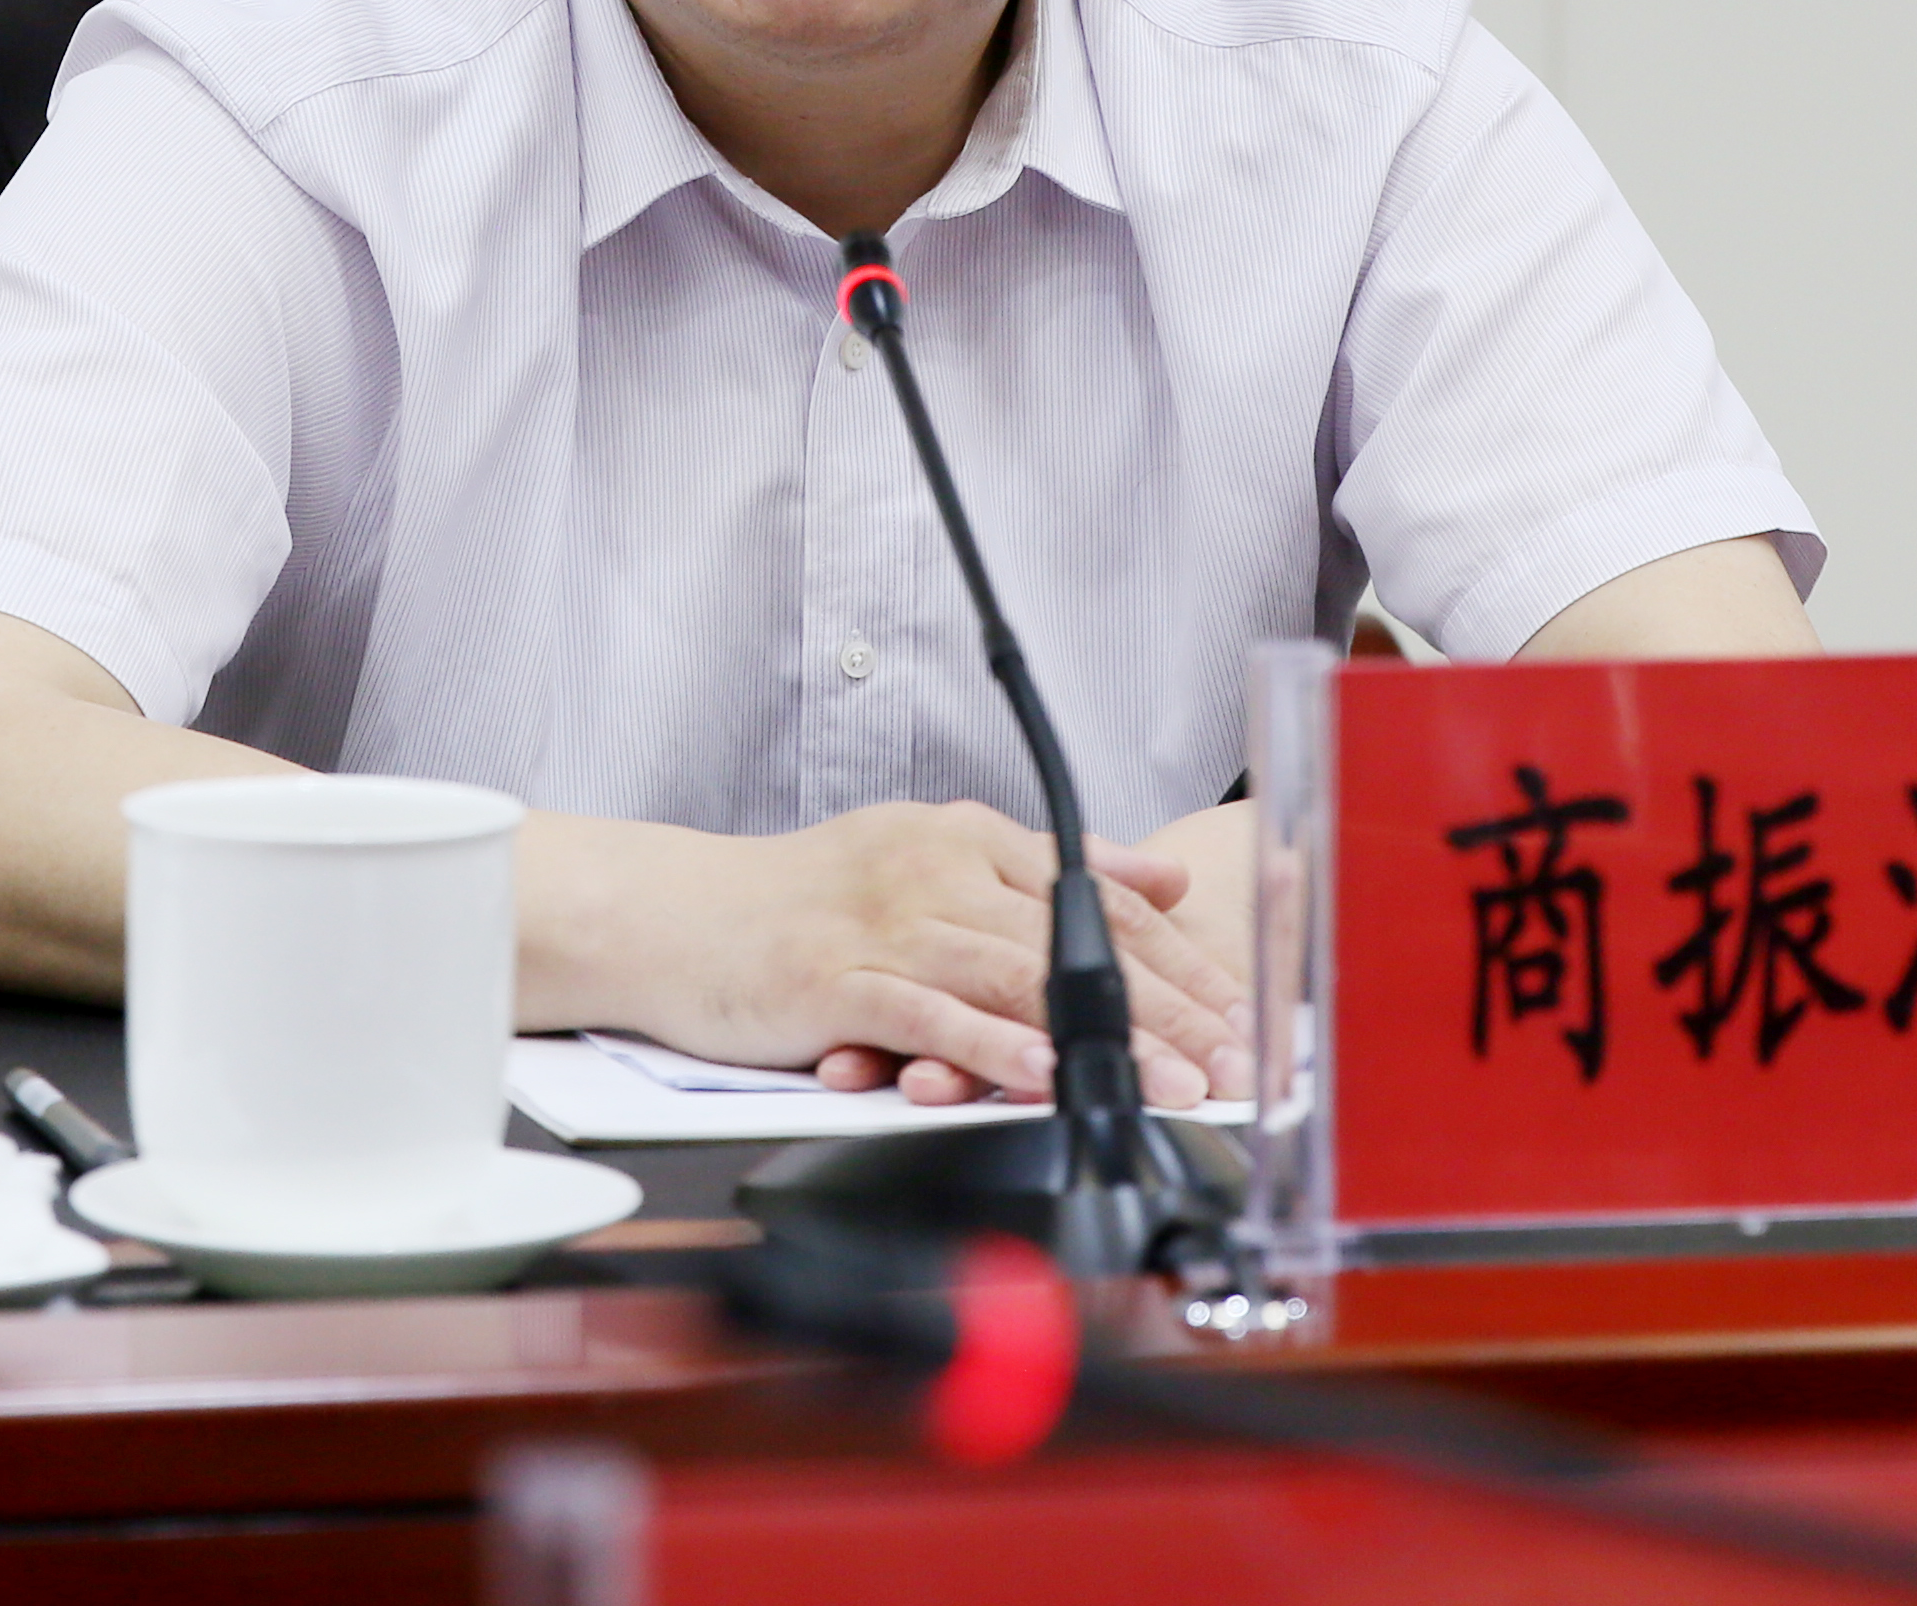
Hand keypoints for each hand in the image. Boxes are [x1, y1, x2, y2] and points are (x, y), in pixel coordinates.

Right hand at [540, 799, 1253, 1108]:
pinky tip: (1043, 1071)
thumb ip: (1047, 864)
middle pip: (1073, 938)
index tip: (1240, 1011)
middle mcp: (935, 868)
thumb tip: (1163, 877)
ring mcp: (887, 921)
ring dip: (1102, 1034)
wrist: (676, 914)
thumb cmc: (801, 900)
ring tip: (1168, 1080)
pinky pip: (929, 1014)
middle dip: (1168, 1004)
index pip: (1097, 894)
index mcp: (964, 836)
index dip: (1179, 957)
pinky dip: (991, 1044)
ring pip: (1016, 976)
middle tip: (1233, 1059)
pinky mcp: (839, 977)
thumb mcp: (930, 855)